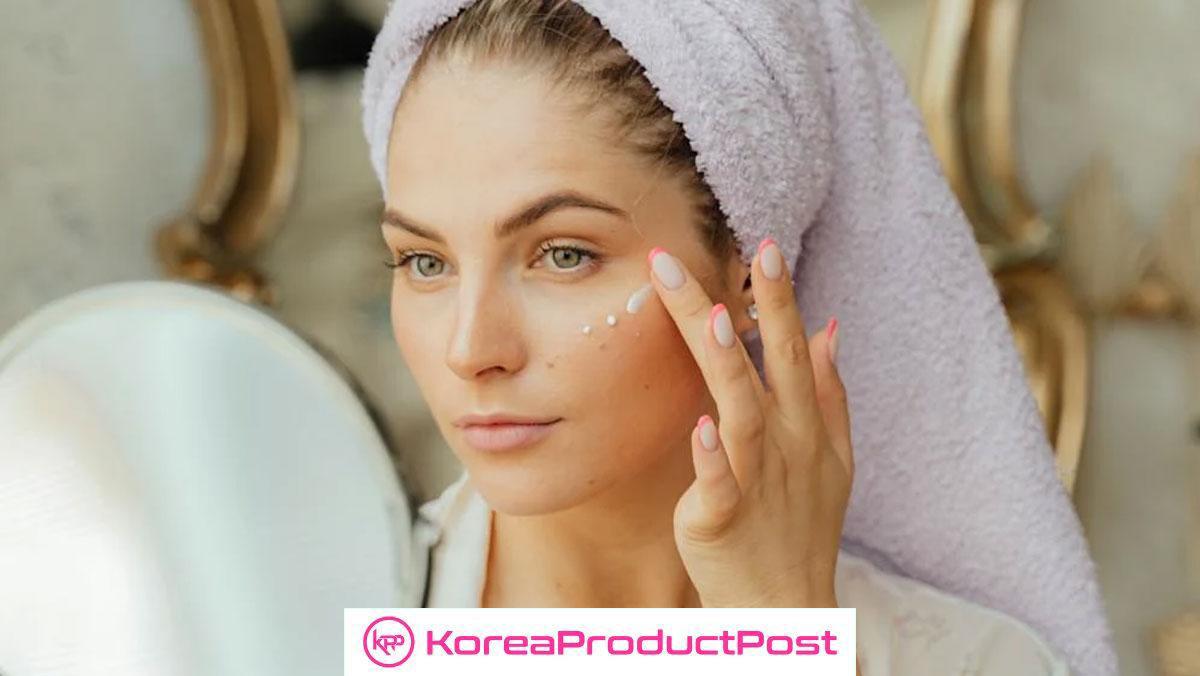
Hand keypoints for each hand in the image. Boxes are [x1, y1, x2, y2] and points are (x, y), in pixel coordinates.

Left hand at [647, 239, 853, 607]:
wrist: (784, 604)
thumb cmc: (799, 524)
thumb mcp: (831, 456)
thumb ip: (826, 390)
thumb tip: (828, 326)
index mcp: (804, 422)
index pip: (791, 346)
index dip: (780, 297)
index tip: (765, 243)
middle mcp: (785, 442)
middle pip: (768, 362)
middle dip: (759, 305)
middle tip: (741, 249)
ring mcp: (756, 478)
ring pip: (742, 410)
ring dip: (730, 364)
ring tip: (713, 317)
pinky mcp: (723, 517)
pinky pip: (719, 483)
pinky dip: (712, 457)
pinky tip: (699, 426)